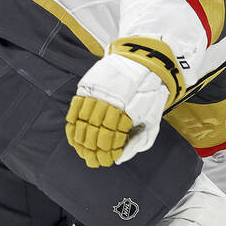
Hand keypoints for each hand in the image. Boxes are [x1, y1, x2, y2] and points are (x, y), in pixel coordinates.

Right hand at [65, 42, 178, 167]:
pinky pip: (76, 106)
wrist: (147, 64)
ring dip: (80, 138)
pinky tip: (74, 133)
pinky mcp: (90, 84)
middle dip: (91, 149)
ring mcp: (98, 92)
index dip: (106, 152)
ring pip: (83, 120)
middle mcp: (111, 101)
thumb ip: (137, 142)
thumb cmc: (151, 98)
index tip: (105, 160)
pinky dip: (73, 121)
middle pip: (94, 130)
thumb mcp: (152, 122)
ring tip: (81, 150)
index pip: (111, 138)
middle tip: (91, 160)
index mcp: (129, 111)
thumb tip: (119, 159)